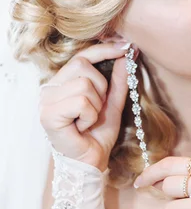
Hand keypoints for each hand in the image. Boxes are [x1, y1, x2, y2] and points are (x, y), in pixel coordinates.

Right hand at [39, 41, 131, 170]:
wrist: (92, 161)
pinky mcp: (47, 114)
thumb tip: (127, 55)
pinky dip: (89, 116)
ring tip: (88, 121)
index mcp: (62, 82)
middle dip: (100, 87)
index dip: (103, 49)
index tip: (125, 47)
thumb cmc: (97, 134)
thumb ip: (118, 80)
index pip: (81, 56)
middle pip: (83, 66)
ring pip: (84, 84)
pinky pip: (81, 101)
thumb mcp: (112, 103)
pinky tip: (82, 127)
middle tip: (97, 108)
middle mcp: (49, 88)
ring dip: (95, 105)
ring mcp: (46, 100)